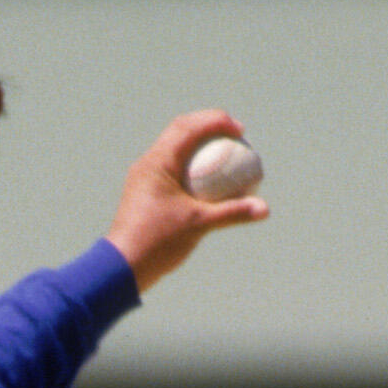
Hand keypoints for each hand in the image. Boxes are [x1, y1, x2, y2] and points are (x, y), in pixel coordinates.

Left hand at [105, 110, 269, 290]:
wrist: (123, 267)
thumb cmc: (158, 243)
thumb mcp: (199, 225)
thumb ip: (233, 213)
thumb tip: (265, 208)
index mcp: (157, 162)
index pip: (187, 127)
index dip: (215, 121)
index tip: (240, 130)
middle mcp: (147, 163)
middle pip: (180, 131)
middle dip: (208, 126)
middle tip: (235, 134)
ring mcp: (144, 177)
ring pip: (174, 148)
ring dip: (199, 143)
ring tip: (225, 151)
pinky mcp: (145, 191)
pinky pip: (172, 168)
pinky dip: (192, 165)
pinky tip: (210, 180)